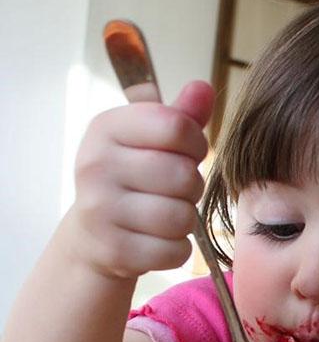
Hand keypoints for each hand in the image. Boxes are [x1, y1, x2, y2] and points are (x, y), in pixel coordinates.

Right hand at [66, 80, 214, 279]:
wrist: (93, 236)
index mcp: (106, 128)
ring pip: (182, 217)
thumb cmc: (131, 181)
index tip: (186, 154)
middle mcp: (95, 166)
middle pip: (184, 175)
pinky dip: (177, 249)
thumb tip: (203, 89)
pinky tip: (158, 241)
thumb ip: (180, 116)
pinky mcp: (114, 251)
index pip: (177, 127)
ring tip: (166, 216)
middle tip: (174, 192)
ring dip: (185, 220)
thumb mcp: (149, 141)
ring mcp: (100, 211)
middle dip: (191, 187)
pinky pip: (176, 251)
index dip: (195, 144)